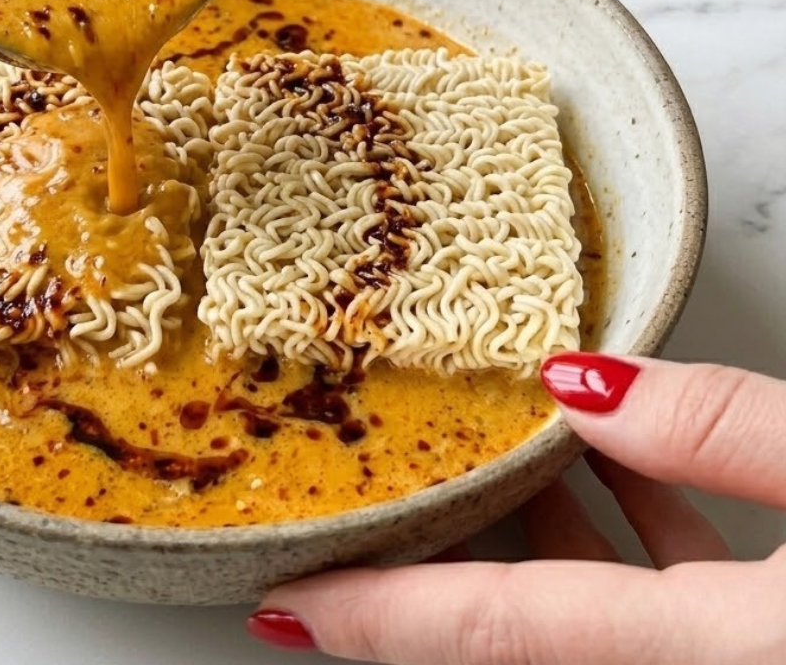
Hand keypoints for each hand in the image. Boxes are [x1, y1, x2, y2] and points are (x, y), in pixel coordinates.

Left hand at [246, 353, 785, 662]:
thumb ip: (721, 431)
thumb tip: (586, 383)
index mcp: (703, 653)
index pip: (493, 631)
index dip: (374, 615)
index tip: (282, 601)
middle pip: (524, 621)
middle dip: (449, 552)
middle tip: (385, 487)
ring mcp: (732, 663)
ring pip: (594, 608)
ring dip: (541, 526)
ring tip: (496, 443)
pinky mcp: (765, 645)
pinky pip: (668, 600)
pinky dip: (634, 526)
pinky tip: (626, 453)